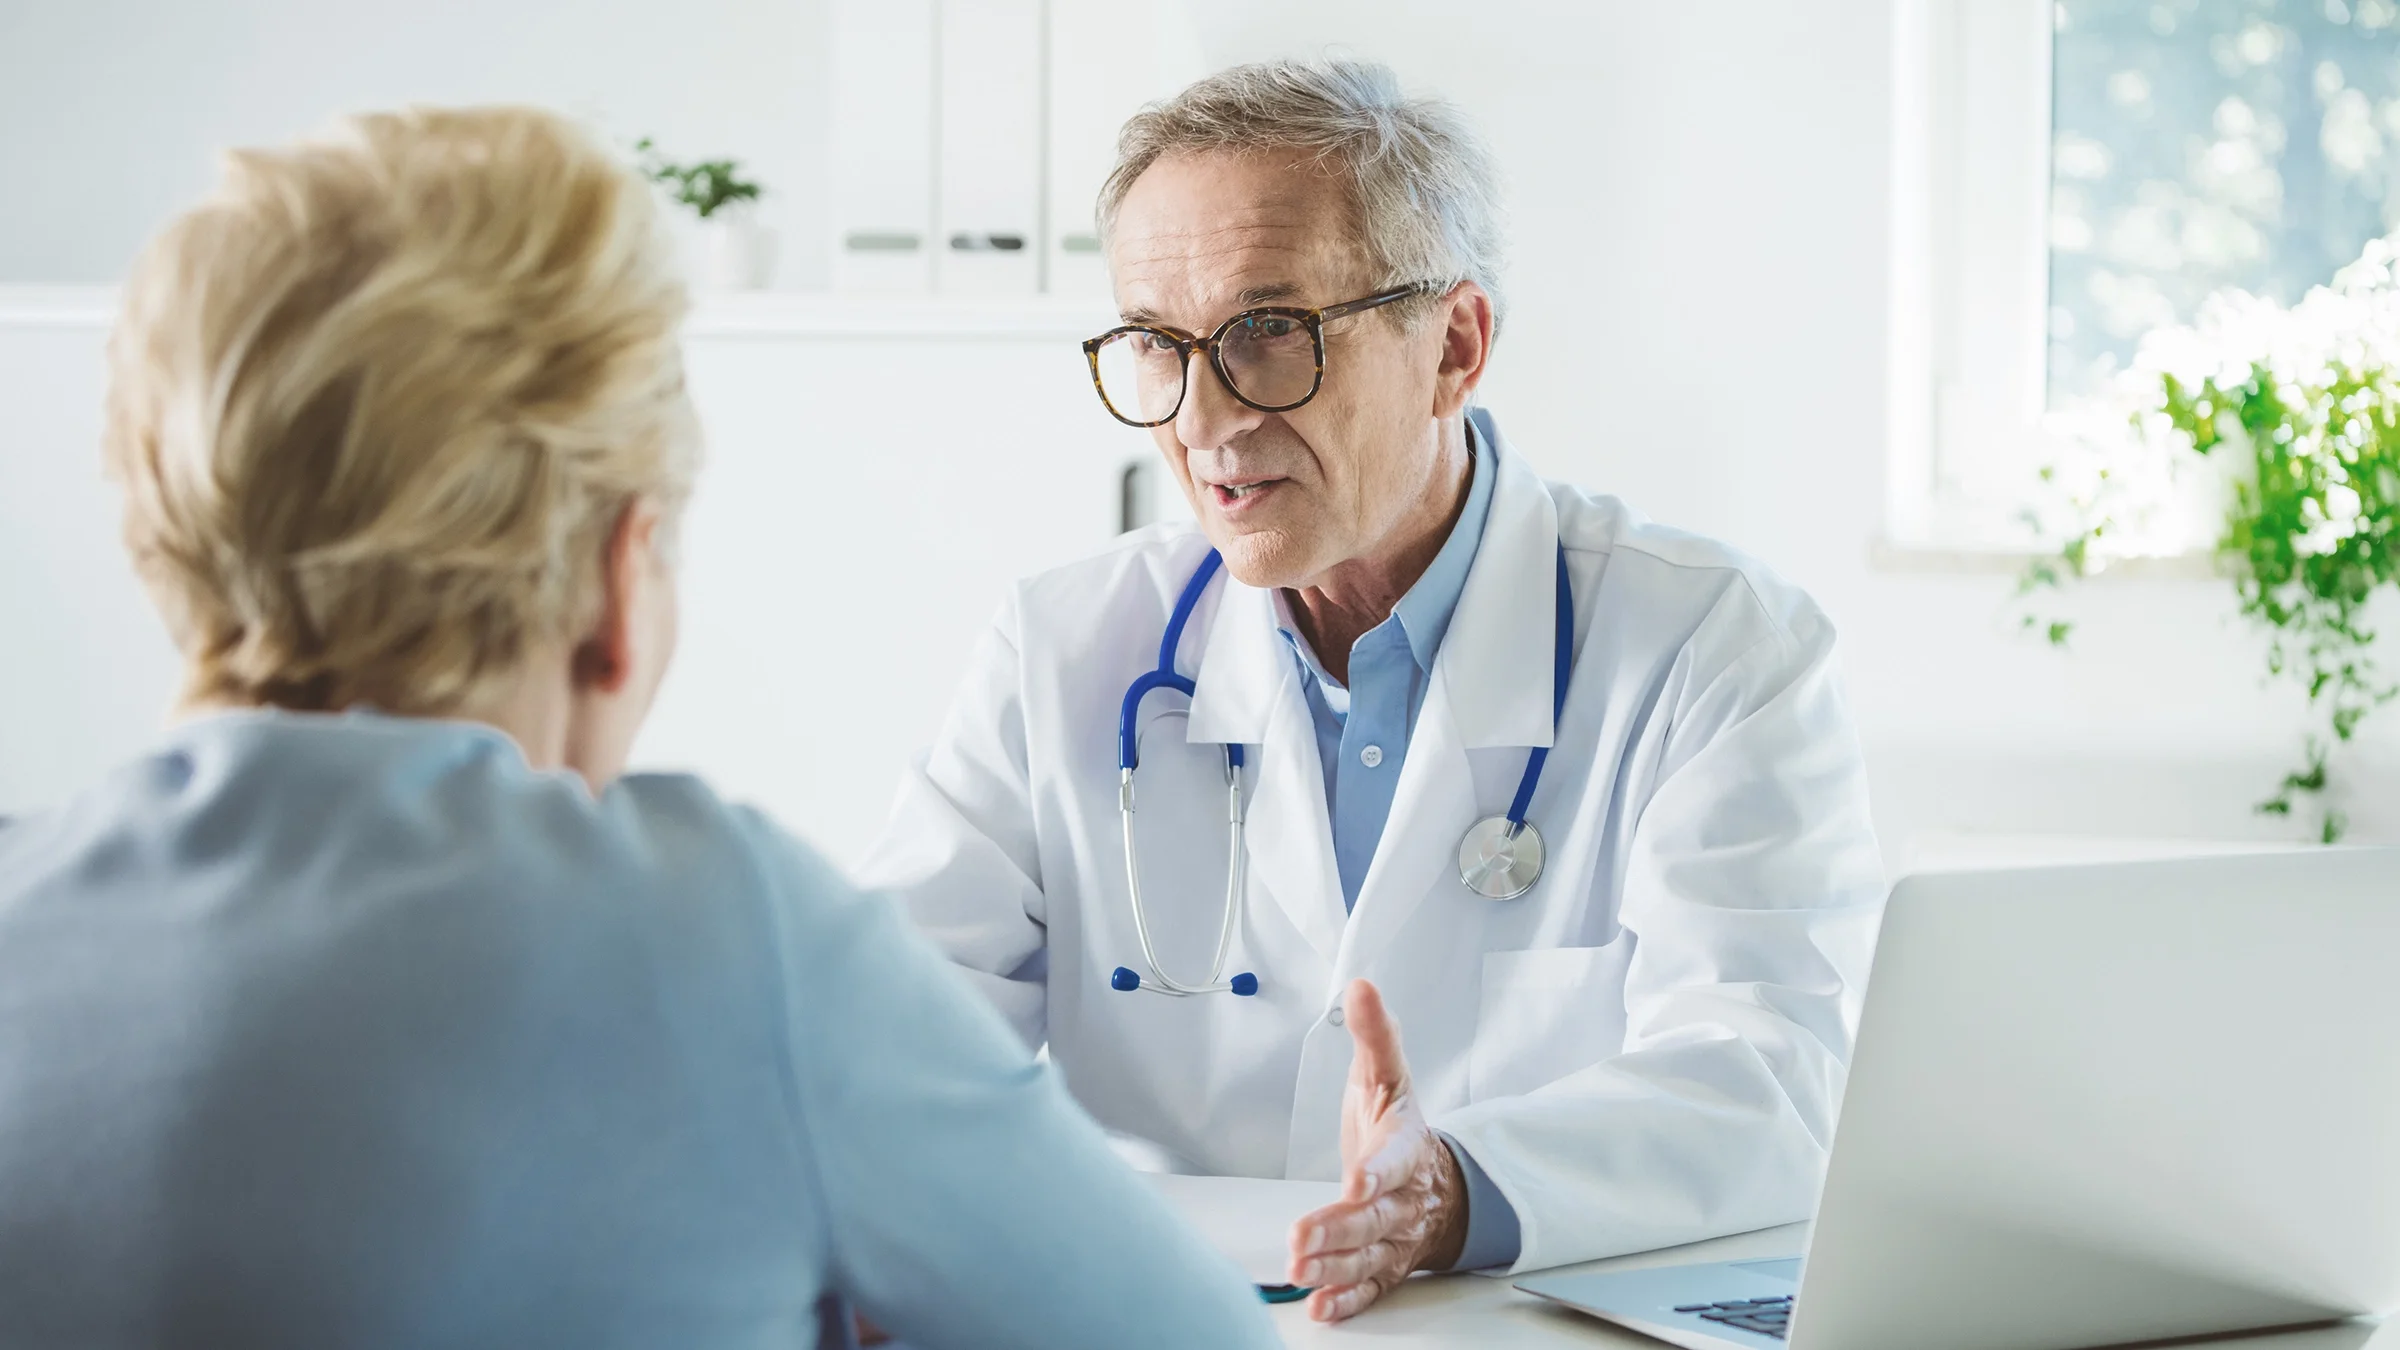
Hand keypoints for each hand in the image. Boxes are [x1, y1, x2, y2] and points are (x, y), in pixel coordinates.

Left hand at [1286, 979, 1466, 1321]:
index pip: (1395, 1159)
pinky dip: (1347, 1301)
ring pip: (1368, 1256)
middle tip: (1302, 1238)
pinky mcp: (1385, 1264)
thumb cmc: (1400, 1126)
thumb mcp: (1387, 1075)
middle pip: (1374, 1217)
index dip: (1377, 1172)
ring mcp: (1396, 1235)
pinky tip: (1322, 1308)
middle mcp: (1403, 1198)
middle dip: (1338, 1228)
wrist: (1438, 1183)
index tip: (1357, 1181)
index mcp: (1406, 1146)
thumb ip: (1374, 1034)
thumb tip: (1361, 985)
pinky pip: (1370, 1287)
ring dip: (1334, 1267)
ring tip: (1301, 1272)